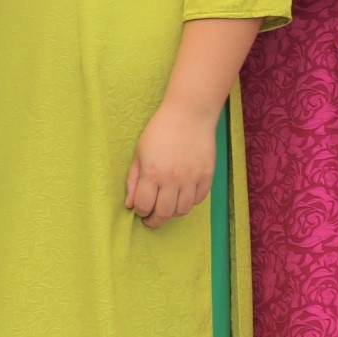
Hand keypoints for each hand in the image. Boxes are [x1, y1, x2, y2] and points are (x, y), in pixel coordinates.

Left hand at [124, 101, 217, 228]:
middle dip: (155, 220)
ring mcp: (192, 179)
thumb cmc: (159, 132)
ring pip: (183, 210)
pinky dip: (189, 202)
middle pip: (164, 213)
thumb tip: (130, 204)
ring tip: (167, 206)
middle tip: (152, 219)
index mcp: (153, 173)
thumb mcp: (139, 153)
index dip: (141, 212)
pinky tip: (182, 195)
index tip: (140, 210)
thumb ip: (134, 180)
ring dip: (173, 212)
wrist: (189, 115)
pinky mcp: (207, 176)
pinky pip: (198, 200)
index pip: (145, 206)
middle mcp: (173, 179)